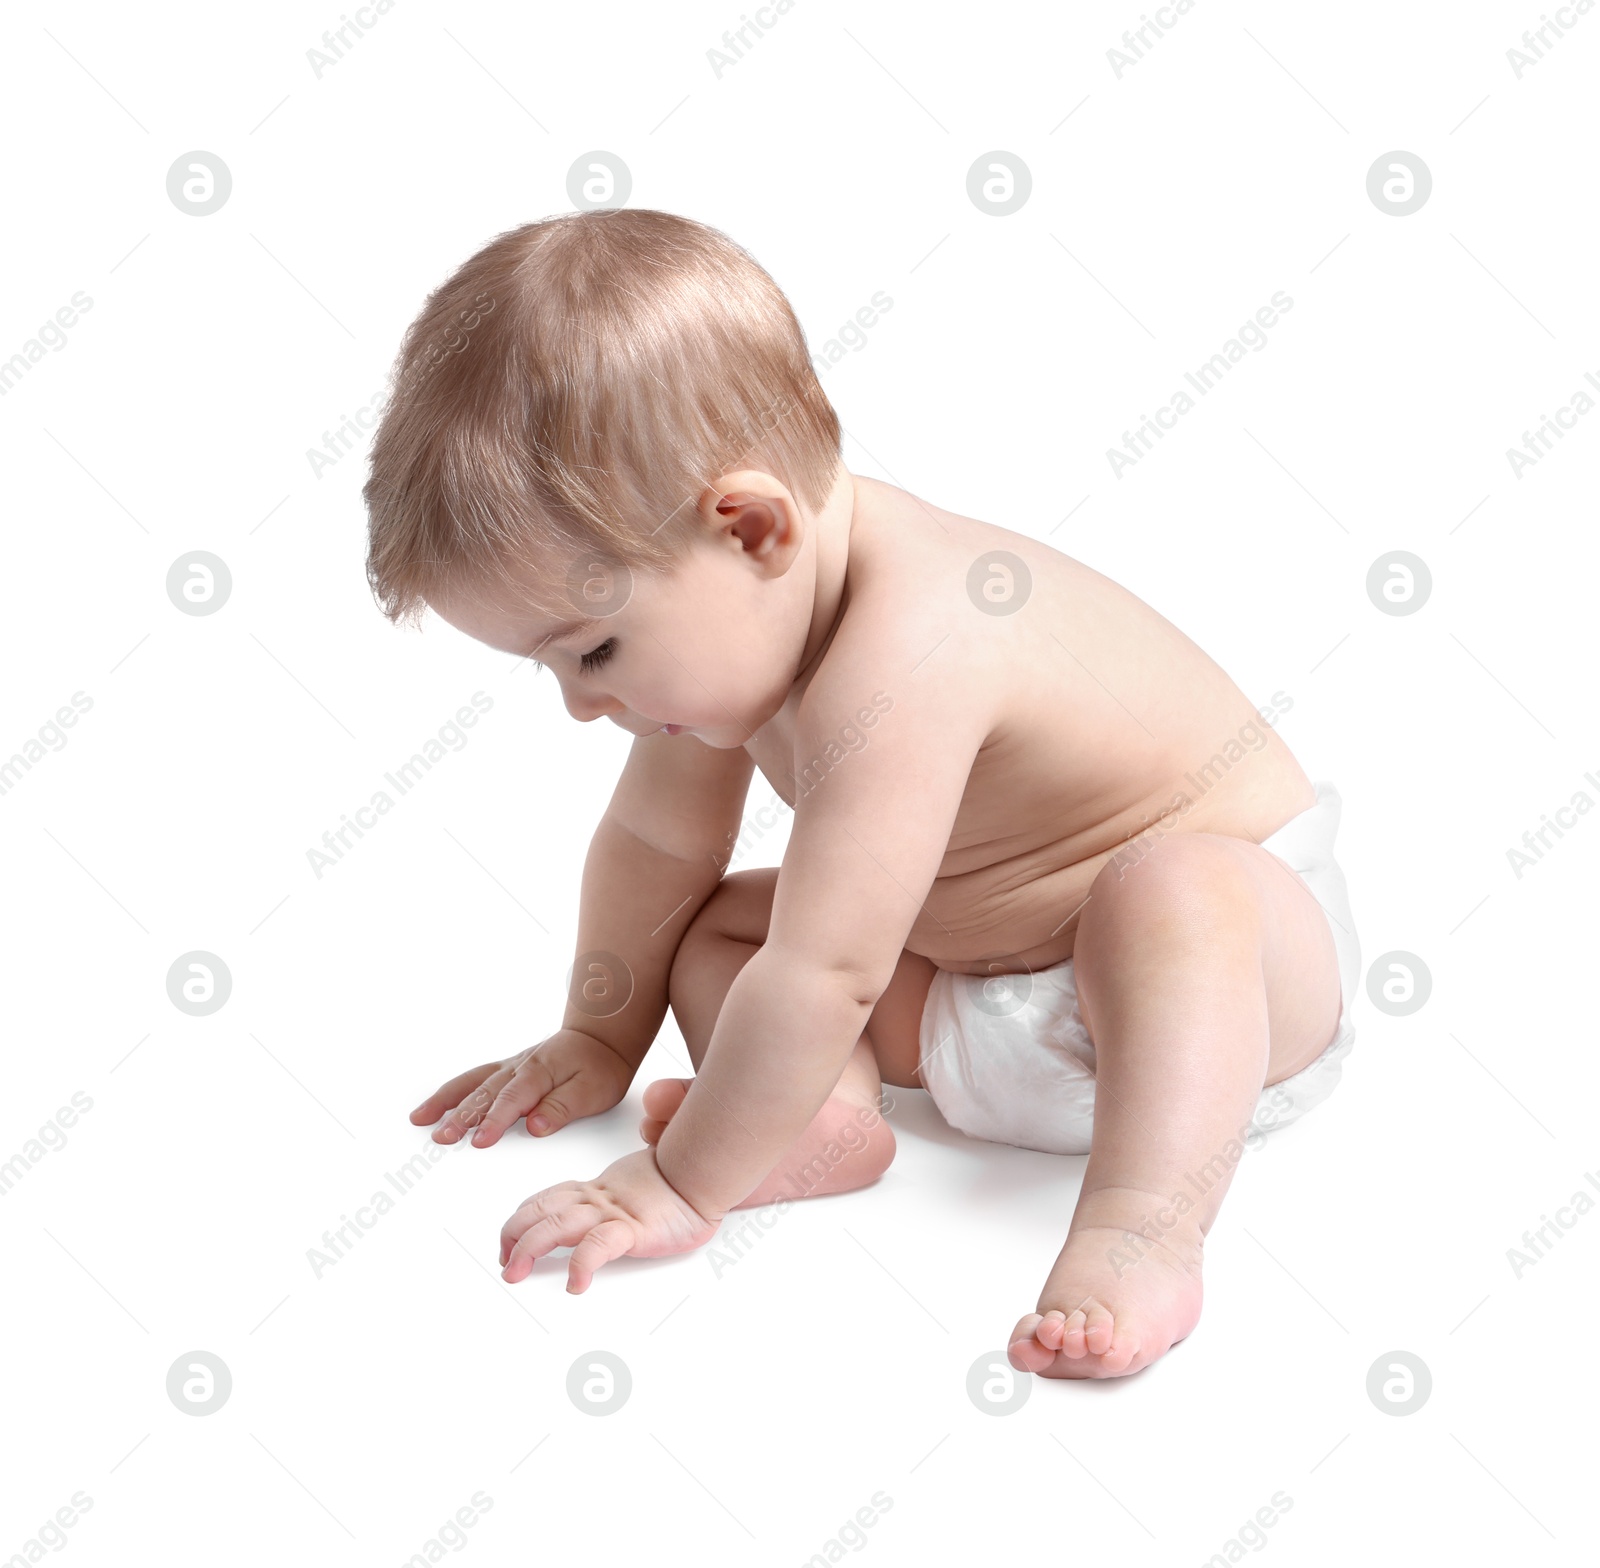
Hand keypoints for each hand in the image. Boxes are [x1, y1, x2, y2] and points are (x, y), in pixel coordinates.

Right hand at [409, 1029, 634, 1146]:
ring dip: (446, 1102)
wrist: (600, 1037)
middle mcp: (519, 1068)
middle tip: (441, 1138)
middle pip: (484, 1094)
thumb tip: (536, 1125)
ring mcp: (509, 1068)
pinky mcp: (505, 1070)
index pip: (513, 1100)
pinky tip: (434, 1106)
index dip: (495, 1121)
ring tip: (421, 1119)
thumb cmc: (599, 1066)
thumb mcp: (593, 1090)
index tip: (480, 1141)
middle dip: (461, 1117)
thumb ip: (562, 1107)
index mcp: (540, 1073)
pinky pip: (473, 1079)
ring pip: (472, 1084)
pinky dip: (451, 1092)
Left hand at [499, 1147, 721, 1291]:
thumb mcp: (637, 1184)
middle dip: (514, 1234)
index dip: (522, 1217)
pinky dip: (581, 1265)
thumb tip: (620, 1169)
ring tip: (515, 1272)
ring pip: (558, 1226)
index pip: (548, 1198)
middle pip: (543, 1211)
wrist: (708, 1172)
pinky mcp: (633, 1228)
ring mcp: (613, 1213)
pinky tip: (575, 1284)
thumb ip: (620, 1184)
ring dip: (529, 1248)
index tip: (509, 1236)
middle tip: (503, 1260)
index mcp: (597, 1188)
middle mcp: (598, 1198)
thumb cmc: (680, 1181)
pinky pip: (599, 1246)